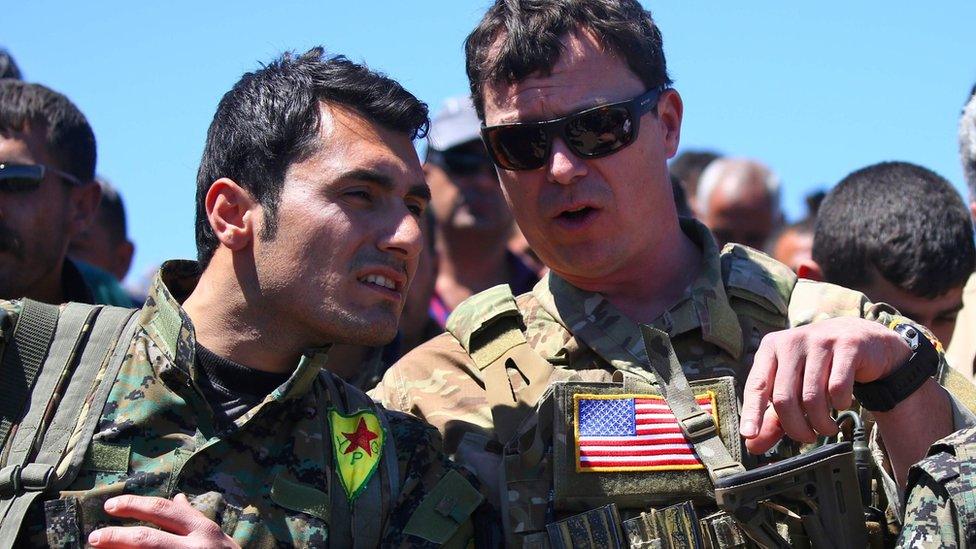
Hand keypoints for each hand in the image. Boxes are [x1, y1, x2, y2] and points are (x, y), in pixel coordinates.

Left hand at [88, 493, 238, 548]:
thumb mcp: (214, 535)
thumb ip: (194, 519)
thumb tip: (178, 498)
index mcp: (203, 529)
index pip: (164, 511)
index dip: (135, 505)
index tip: (111, 506)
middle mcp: (195, 546)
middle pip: (147, 538)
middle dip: (117, 536)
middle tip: (95, 536)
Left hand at [739, 317, 910, 453]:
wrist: (861, 337)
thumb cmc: (818, 366)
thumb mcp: (792, 386)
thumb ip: (773, 417)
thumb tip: (753, 446)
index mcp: (771, 348)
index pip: (756, 385)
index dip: (752, 412)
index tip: (749, 434)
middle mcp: (791, 342)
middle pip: (784, 397)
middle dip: (796, 427)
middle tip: (807, 438)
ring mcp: (819, 341)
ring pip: (812, 396)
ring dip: (820, 422)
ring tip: (826, 428)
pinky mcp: (847, 346)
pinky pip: (838, 387)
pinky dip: (839, 404)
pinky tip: (841, 405)